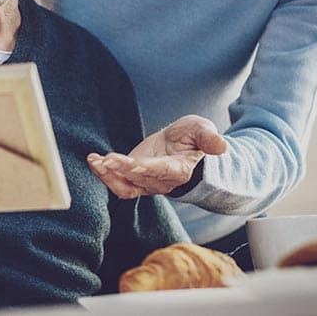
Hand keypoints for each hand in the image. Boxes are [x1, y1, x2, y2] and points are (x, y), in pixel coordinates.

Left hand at [87, 114, 227, 198]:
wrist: (184, 147)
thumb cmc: (193, 138)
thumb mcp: (202, 130)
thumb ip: (208, 137)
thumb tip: (221, 146)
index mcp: (178, 169)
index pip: (161, 171)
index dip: (146, 169)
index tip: (132, 162)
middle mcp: (161, 180)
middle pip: (139, 179)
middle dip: (122, 171)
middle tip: (105, 159)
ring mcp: (146, 181)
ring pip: (125, 186)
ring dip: (108, 177)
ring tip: (96, 162)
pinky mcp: (134, 178)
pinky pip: (118, 183)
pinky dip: (104, 174)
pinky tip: (94, 161)